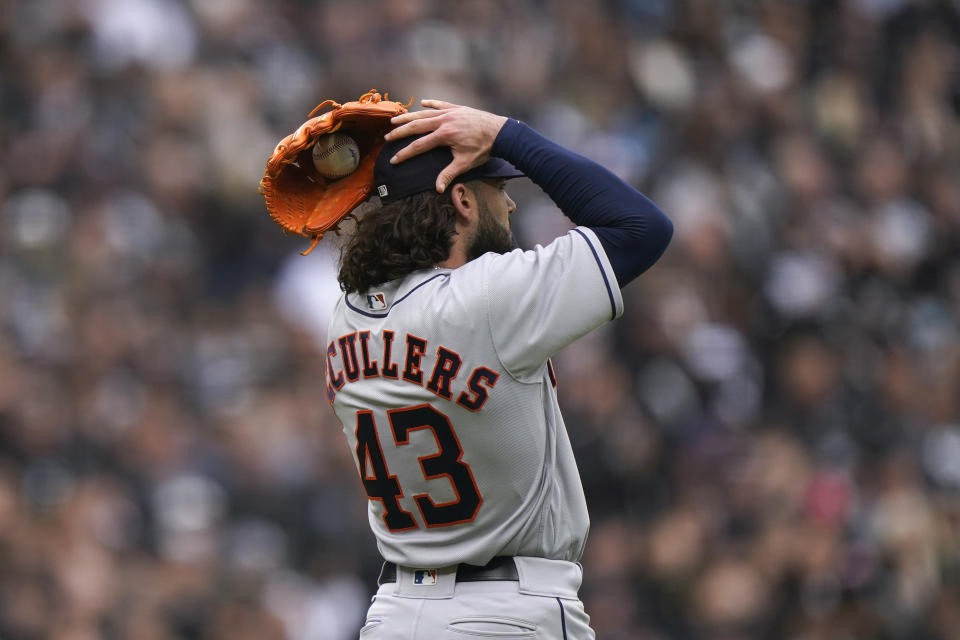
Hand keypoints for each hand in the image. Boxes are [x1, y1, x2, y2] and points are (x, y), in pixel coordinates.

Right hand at [384, 99, 507, 192]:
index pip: (419, 145)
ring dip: (409, 117)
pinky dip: (430, 105)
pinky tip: (422, 104)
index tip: (394, 159)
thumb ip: (449, 174)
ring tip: (395, 120)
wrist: (501, 133)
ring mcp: (450, 113)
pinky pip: (440, 105)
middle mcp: (444, 121)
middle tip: (387, 137)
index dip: (405, 154)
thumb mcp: (465, 164)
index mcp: (444, 136)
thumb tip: (437, 189)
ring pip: (424, 114)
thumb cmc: (483, 149)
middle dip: (400, 132)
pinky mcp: (457, 108)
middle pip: (416, 126)